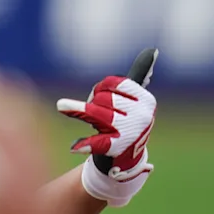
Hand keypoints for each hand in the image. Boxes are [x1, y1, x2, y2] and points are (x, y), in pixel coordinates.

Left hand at [56, 49, 158, 206]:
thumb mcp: (131, 103)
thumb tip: (151, 50)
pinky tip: (75, 147)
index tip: (96, 94)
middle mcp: (142, 115)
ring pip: (97, 114)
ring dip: (79, 111)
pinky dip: (85, 144)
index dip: (100, 88)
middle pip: (104, 98)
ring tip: (62, 106)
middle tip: (84, 111)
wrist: (125, 163)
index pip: (115, 84)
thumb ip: (137, 79)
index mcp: (146, 100)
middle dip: (91, 102)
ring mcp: (130, 132)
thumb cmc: (123, 126)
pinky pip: (98, 143)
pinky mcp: (118, 149)